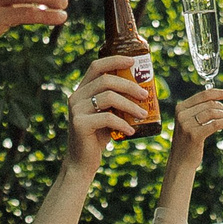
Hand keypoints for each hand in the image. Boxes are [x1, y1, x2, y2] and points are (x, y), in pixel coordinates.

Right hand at [68, 54, 150, 170]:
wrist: (82, 163)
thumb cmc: (97, 138)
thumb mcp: (107, 115)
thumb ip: (115, 102)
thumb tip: (143, 92)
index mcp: (82, 91)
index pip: (97, 66)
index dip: (115, 60)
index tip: (133, 61)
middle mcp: (76, 97)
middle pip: (106, 80)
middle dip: (129, 86)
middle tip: (146, 96)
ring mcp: (76, 110)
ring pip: (108, 97)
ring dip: (130, 105)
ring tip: (143, 115)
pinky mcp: (80, 124)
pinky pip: (107, 118)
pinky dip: (123, 123)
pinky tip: (131, 131)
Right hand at [167, 87, 222, 168]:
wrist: (180, 162)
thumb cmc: (188, 142)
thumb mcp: (189, 123)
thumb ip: (198, 111)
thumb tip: (218, 100)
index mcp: (180, 108)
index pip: (203, 95)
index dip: (219, 93)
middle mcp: (182, 114)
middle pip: (209, 104)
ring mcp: (187, 125)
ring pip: (212, 112)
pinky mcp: (194, 135)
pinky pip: (214, 124)